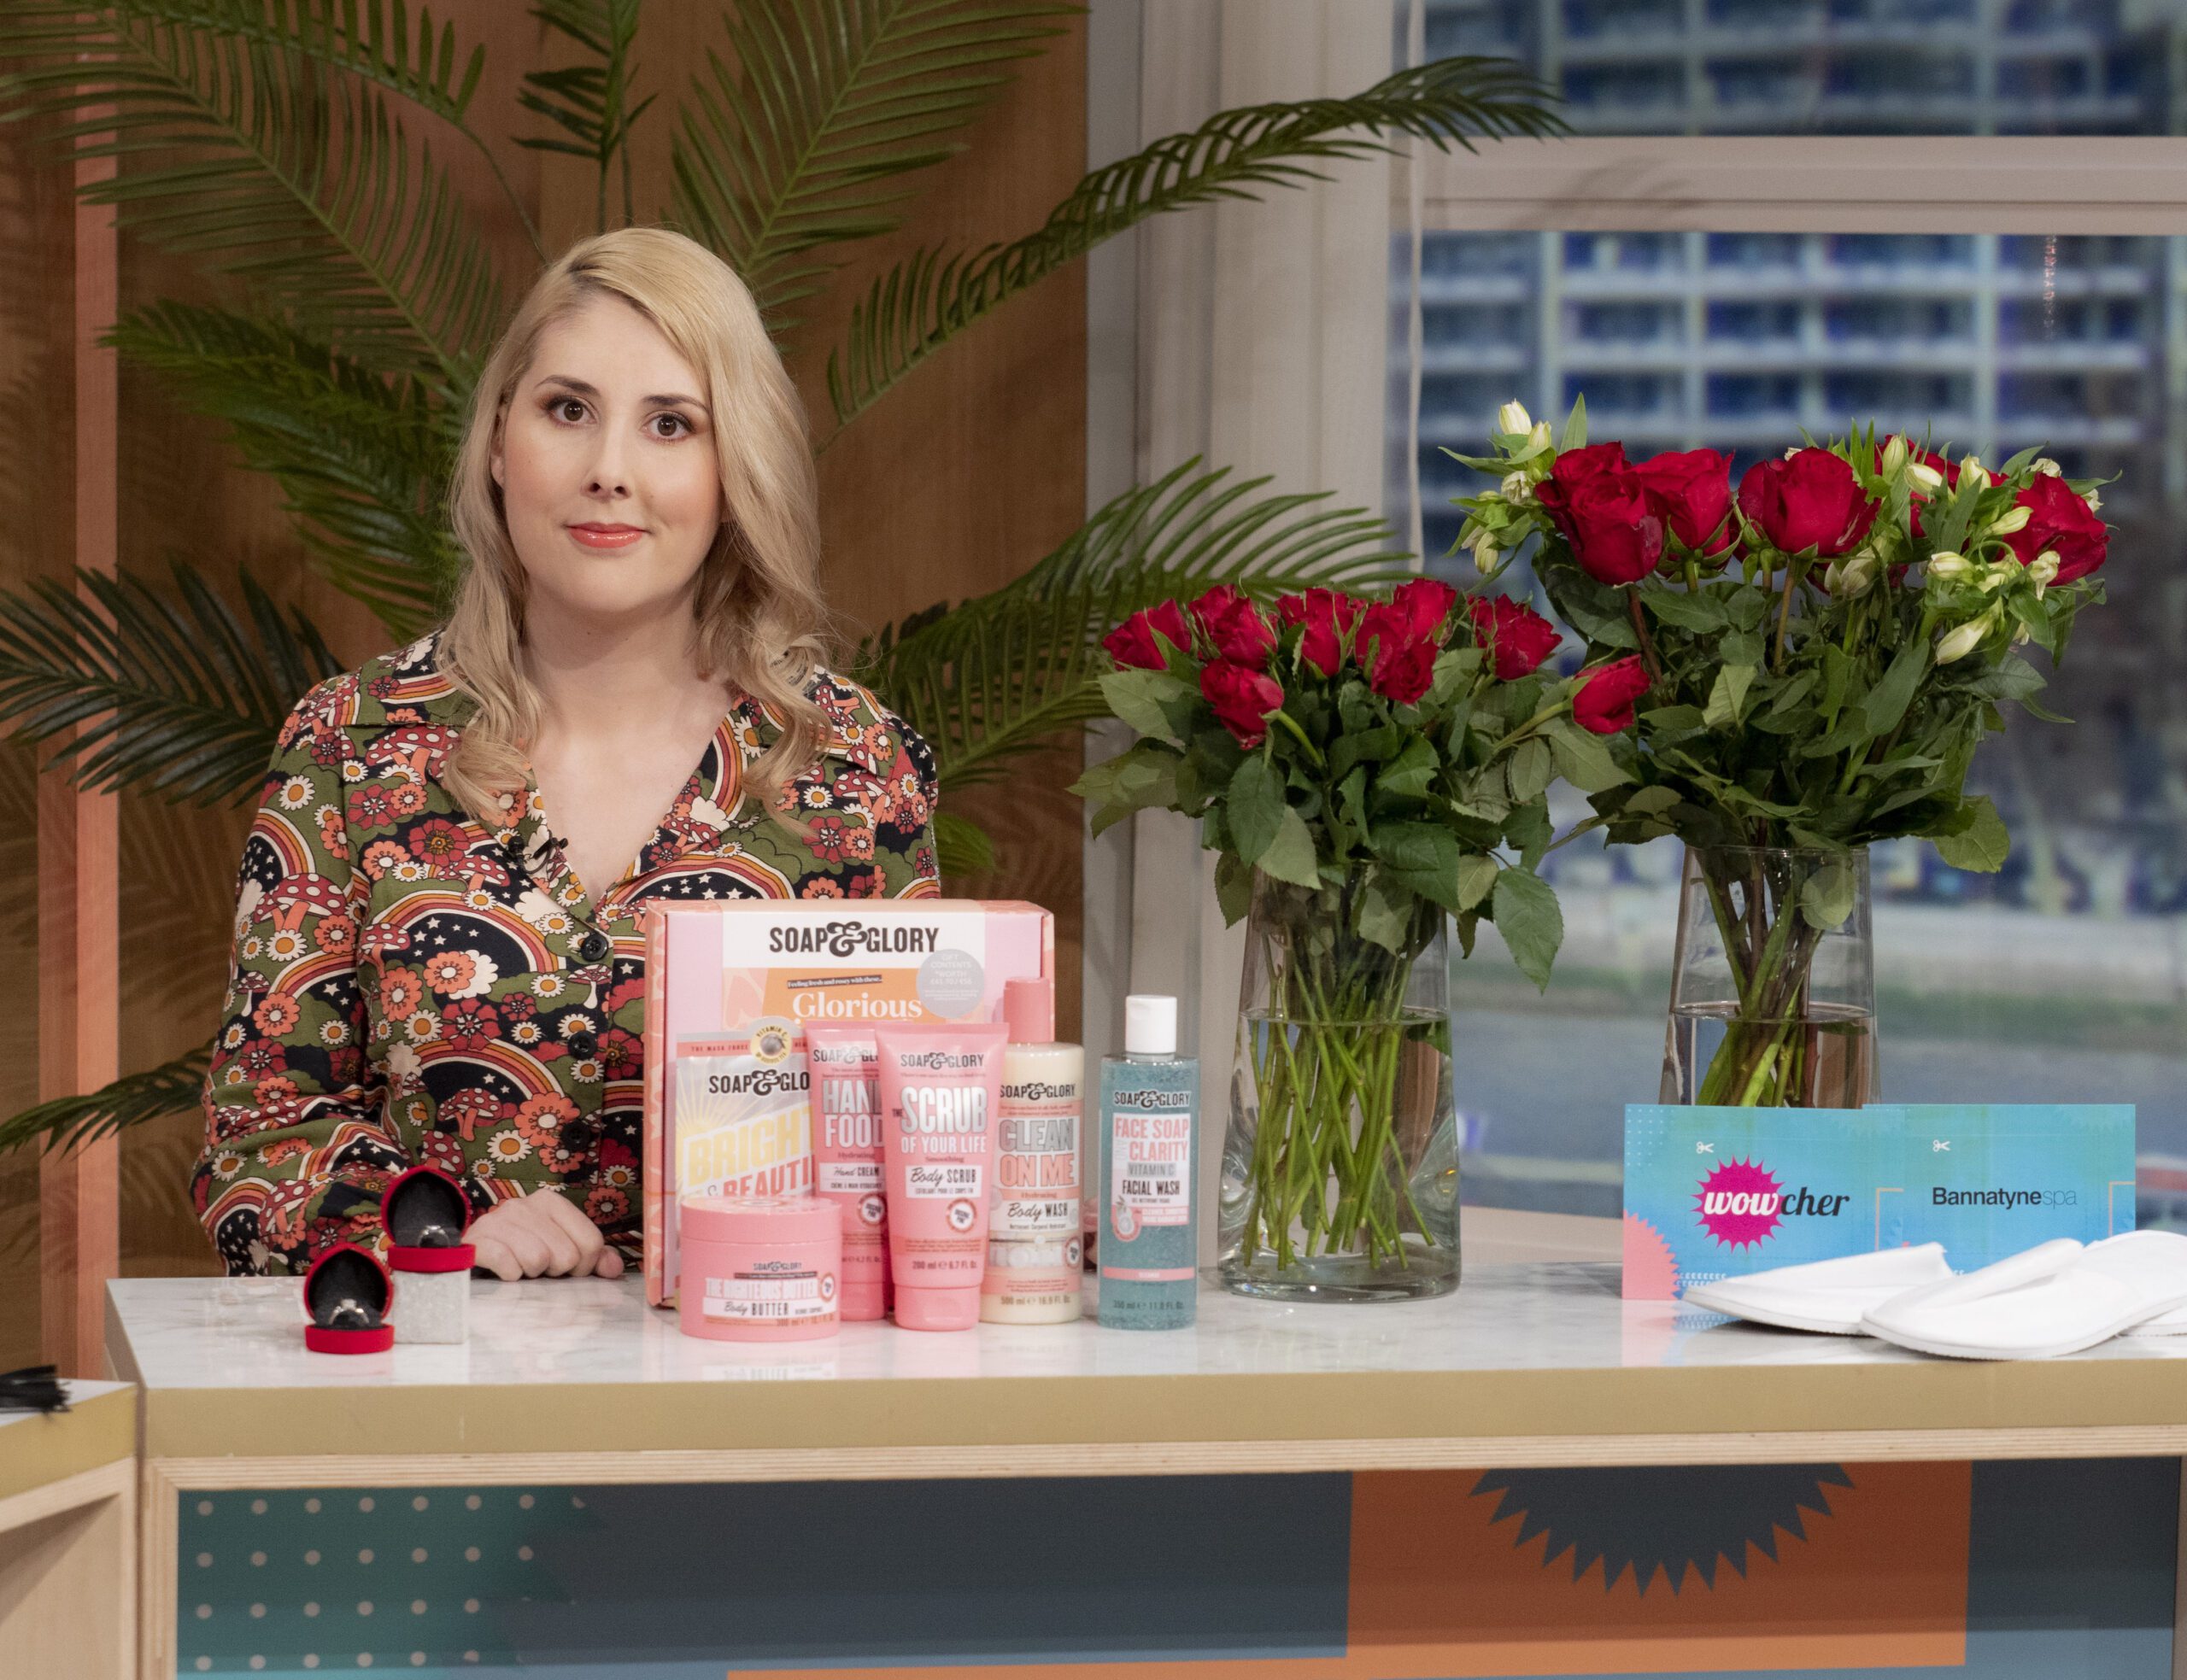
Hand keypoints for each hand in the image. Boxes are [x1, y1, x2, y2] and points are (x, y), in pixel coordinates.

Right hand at [466, 1191, 624, 1280]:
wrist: (471, 1254)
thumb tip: (614, 1268)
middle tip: (538, 1269)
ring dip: (531, 1274)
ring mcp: (498, 1220)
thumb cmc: (521, 1253)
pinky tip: (505, 1272)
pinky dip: (509, 1275)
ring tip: (521, 1268)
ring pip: (538, 1260)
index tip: (566, 1269)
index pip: (591, 1242)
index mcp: (551, 1202)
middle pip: (566, 1255)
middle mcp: (525, 1205)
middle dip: (555, 1271)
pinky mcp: (478, 1240)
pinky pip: (507, 1263)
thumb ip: (592, 1257)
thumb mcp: (560, 1250)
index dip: (583, 1266)